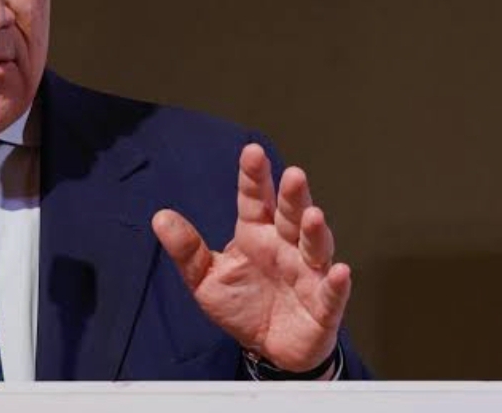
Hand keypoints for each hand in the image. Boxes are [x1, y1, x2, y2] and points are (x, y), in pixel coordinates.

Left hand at [151, 143, 350, 372]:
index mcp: (256, 234)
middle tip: (293, 174)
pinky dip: (337, 284)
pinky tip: (340, 272)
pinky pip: (331, 293)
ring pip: (315, 247)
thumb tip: (160, 217)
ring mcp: (308, 274)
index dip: (254, 177)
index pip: (255, 199)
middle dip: (293, 195)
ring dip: (315, 232)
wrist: (267, 349)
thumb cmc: (241, 305)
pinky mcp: (323, 305)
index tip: (252, 152)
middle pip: (290, 215)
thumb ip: (187, 249)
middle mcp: (285, 247)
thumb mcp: (205, 279)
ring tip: (313, 216)